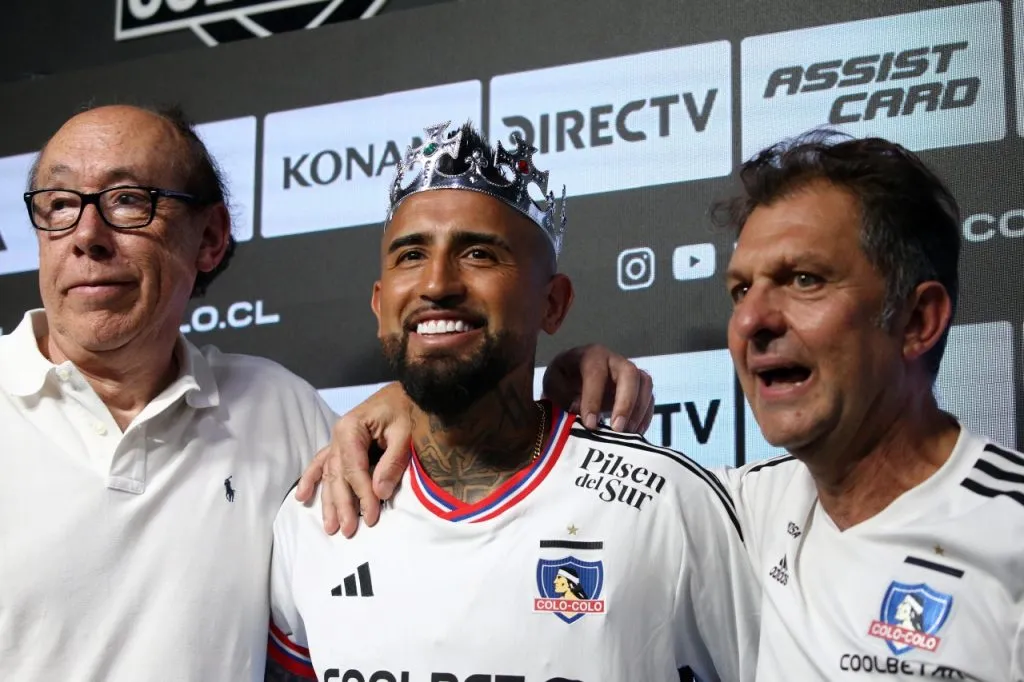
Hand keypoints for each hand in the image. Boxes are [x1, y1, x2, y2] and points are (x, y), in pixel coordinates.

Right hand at [294, 383, 411, 536]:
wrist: (405, 392)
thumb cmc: (407, 409)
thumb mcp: (405, 433)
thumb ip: (392, 462)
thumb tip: (379, 493)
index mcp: (351, 428)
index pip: (354, 469)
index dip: (362, 494)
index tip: (371, 516)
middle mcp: (338, 435)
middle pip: (337, 476)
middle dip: (342, 505)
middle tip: (347, 530)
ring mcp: (337, 440)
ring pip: (328, 474)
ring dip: (328, 501)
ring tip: (329, 526)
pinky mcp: (340, 444)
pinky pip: (321, 463)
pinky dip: (311, 479)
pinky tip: (302, 497)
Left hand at [542, 344, 653, 432]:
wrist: (572, 378)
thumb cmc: (562, 380)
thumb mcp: (553, 385)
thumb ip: (563, 395)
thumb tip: (578, 410)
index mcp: (590, 356)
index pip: (596, 373)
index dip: (594, 399)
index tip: (590, 424)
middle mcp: (613, 360)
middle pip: (629, 373)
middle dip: (625, 402)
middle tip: (617, 429)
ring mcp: (628, 372)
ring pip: (645, 383)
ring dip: (638, 410)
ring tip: (626, 433)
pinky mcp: (637, 387)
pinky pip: (649, 397)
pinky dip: (645, 415)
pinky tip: (634, 432)